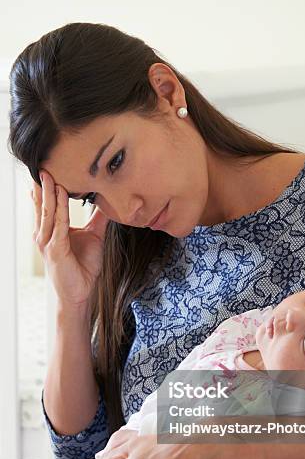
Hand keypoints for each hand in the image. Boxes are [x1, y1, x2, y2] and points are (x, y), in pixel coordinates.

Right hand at [31, 170, 109, 306]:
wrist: (80, 293)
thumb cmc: (83, 268)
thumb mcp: (94, 237)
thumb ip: (98, 219)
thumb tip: (108, 202)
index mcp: (50, 231)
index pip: (45, 205)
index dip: (45, 189)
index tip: (45, 170)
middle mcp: (44, 235)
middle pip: (42, 205)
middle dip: (41, 185)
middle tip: (42, 165)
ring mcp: (47, 243)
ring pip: (48, 212)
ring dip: (48, 193)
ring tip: (47, 175)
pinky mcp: (55, 250)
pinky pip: (58, 225)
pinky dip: (60, 210)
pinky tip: (60, 196)